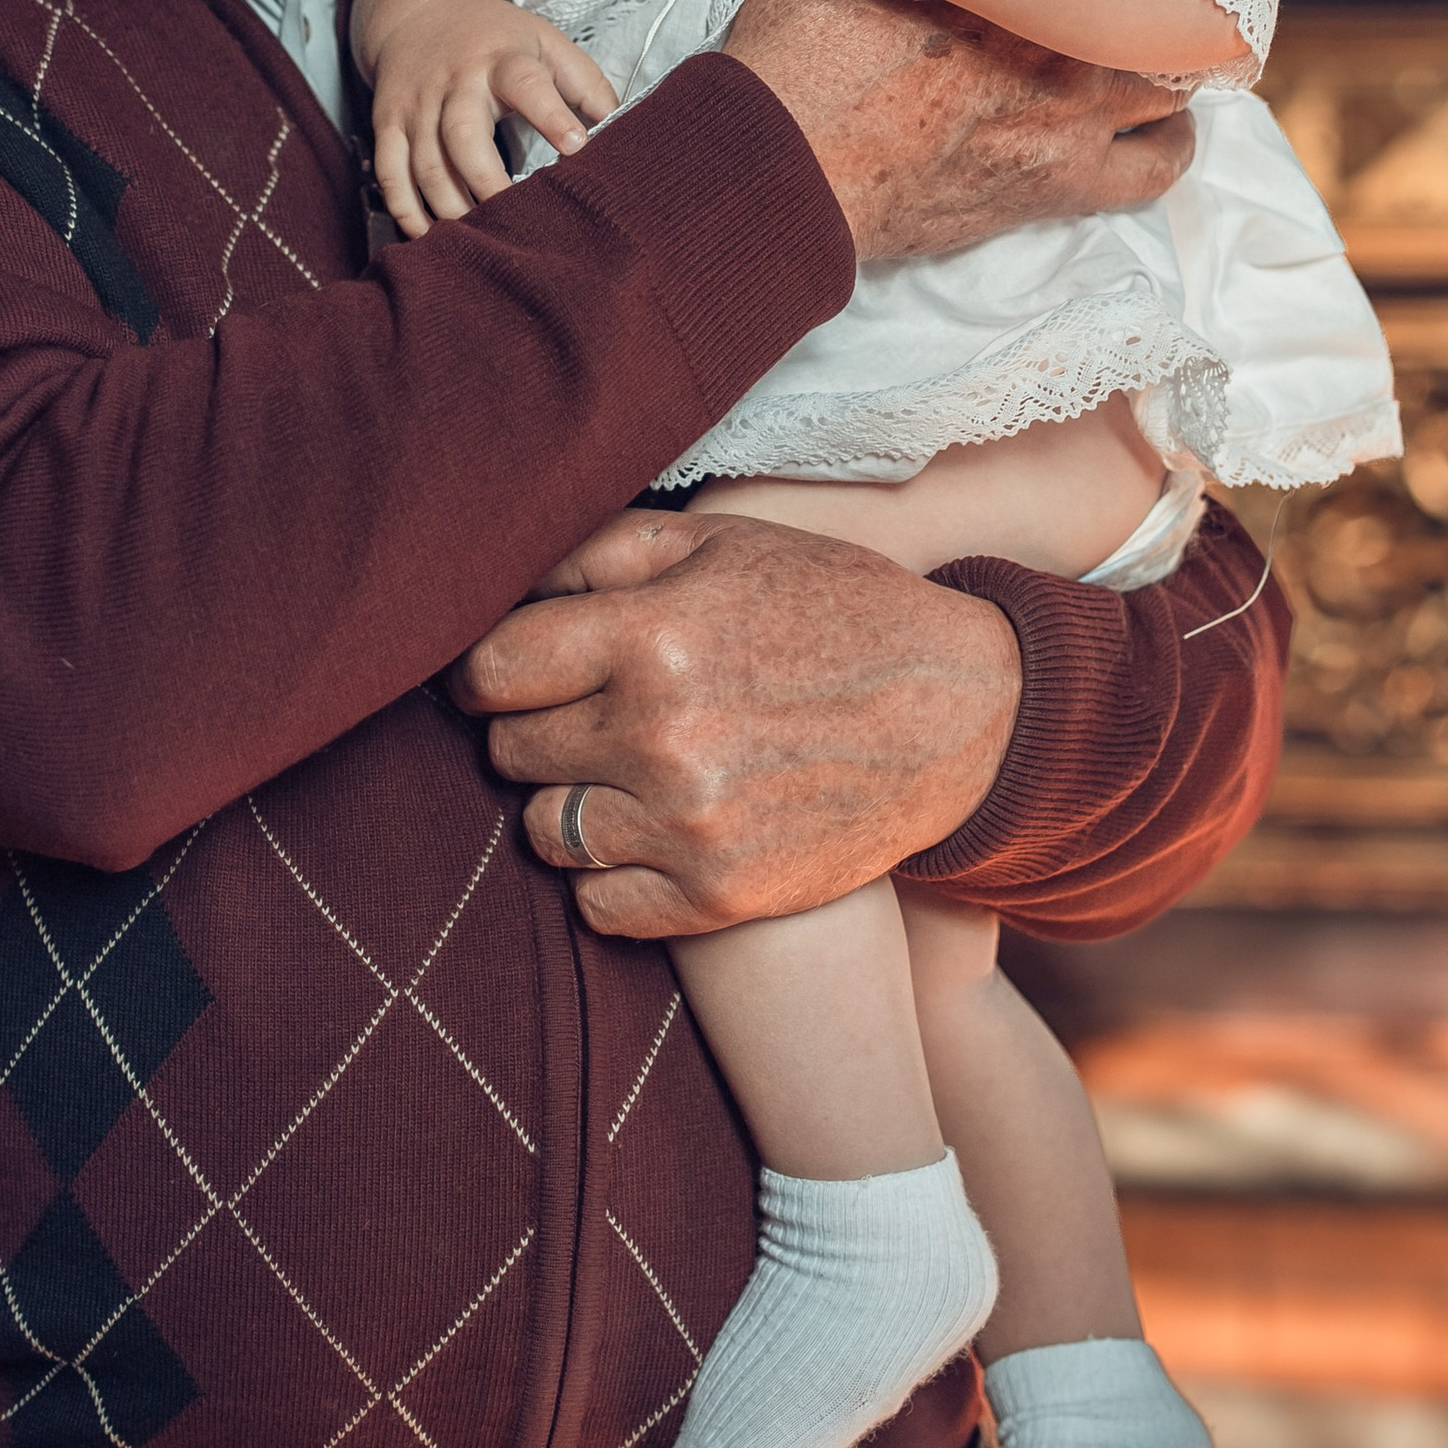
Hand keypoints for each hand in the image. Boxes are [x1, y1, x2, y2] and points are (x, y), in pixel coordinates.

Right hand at [356, 0, 617, 233]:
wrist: (418, 9)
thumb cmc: (495, 37)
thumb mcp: (545, 42)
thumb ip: (586, 83)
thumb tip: (619, 128)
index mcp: (502, 60)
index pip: (526, 83)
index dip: (551, 114)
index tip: (576, 147)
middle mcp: (455, 81)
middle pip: (463, 134)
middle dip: (487, 182)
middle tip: (514, 218)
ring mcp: (417, 103)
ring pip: (426, 163)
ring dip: (450, 207)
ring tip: (478, 237)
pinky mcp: (388, 122)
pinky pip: (389, 172)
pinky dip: (405, 208)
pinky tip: (427, 234)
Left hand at [452, 507, 1022, 937]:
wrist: (960, 712)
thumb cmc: (829, 609)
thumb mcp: (720, 543)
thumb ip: (596, 552)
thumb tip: (493, 583)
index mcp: (652, 638)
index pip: (489, 672)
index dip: (486, 671)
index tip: (510, 672)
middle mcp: (661, 738)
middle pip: (509, 753)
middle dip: (533, 728)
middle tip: (588, 712)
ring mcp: (690, 828)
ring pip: (544, 831)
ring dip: (567, 801)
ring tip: (621, 769)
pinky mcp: (720, 898)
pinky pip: (596, 904)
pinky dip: (608, 873)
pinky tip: (651, 829)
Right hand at [723, 0, 1192, 264]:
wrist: (788, 154)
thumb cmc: (807, 48)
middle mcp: (1059, 30)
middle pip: (1152, 2)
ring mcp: (1073, 111)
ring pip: (1170, 78)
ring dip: (1163, 63)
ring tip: (1147, 53)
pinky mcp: (1064, 183)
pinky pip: (1157, 168)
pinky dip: (1165, 145)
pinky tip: (1159, 130)